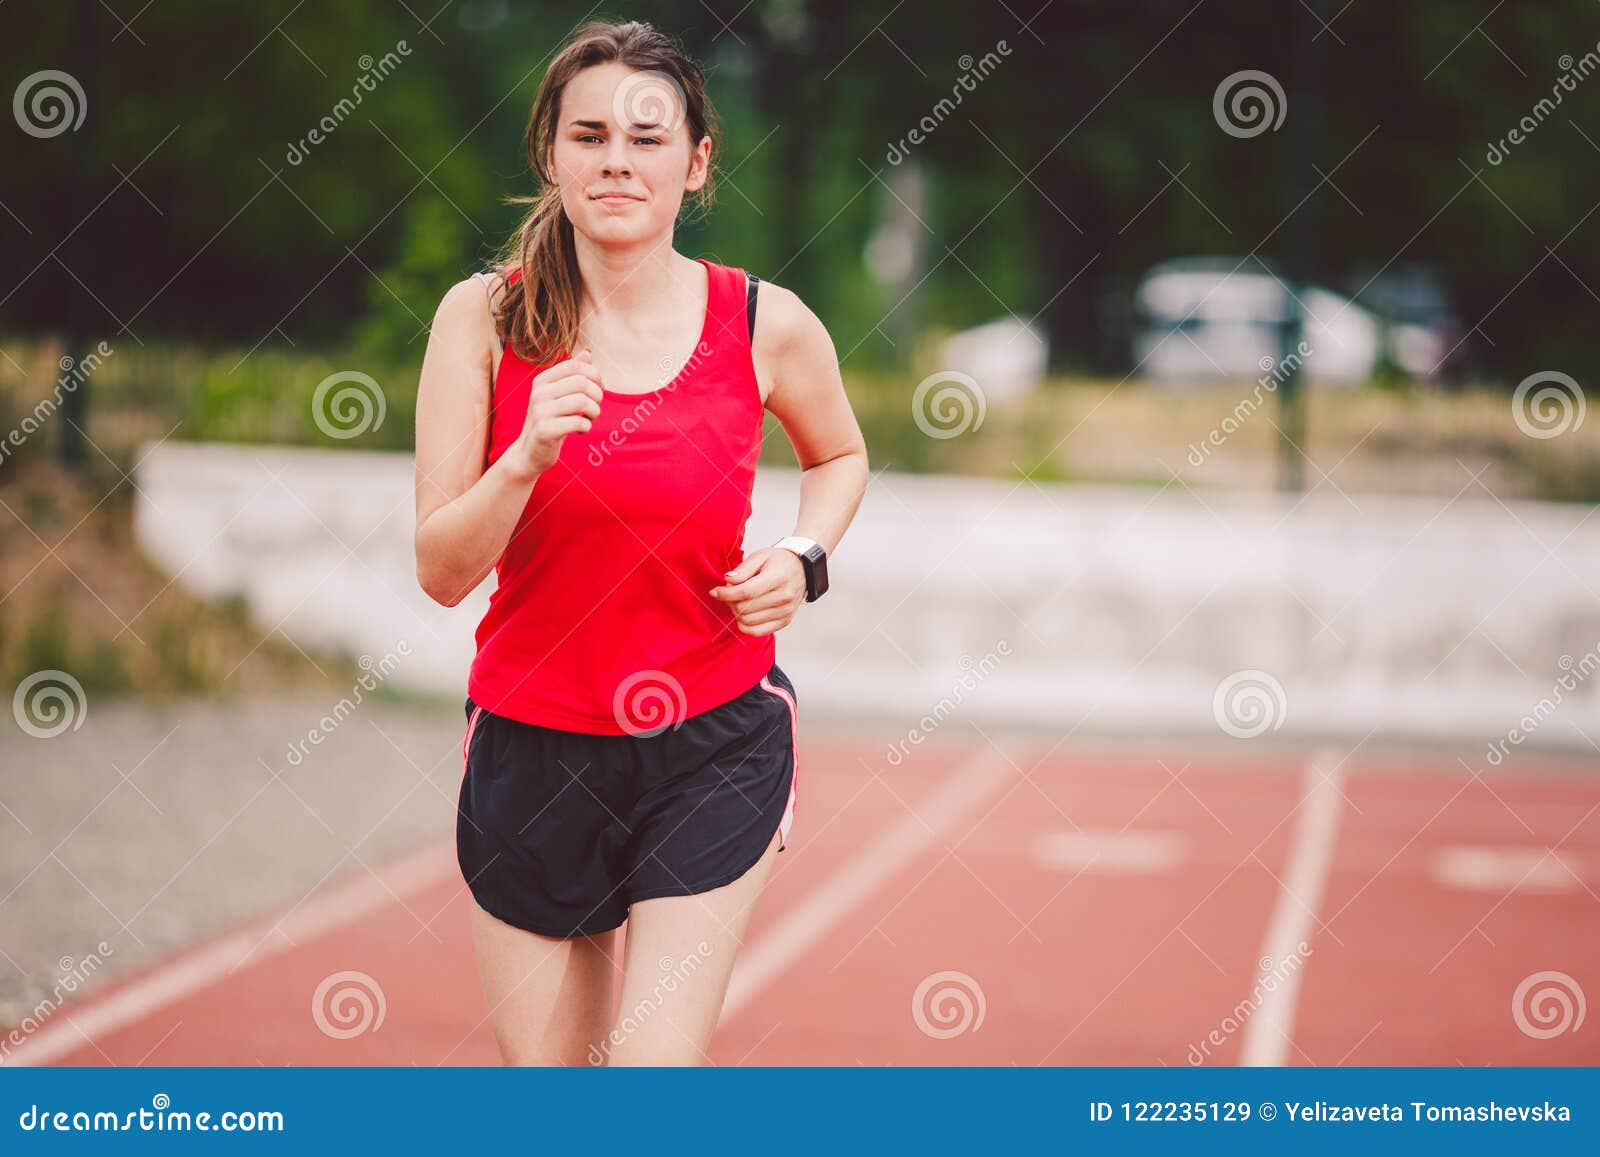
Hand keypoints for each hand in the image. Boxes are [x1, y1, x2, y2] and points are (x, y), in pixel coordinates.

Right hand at [507, 349, 603, 476]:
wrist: (529, 452)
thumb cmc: (550, 421)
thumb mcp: (558, 395)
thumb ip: (572, 375)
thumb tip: (587, 352)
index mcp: (542, 380)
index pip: (576, 366)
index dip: (595, 375)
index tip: (599, 388)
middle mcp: (538, 393)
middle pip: (581, 383)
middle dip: (597, 395)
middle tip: (595, 408)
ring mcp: (540, 412)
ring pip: (582, 402)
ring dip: (594, 412)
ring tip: (589, 420)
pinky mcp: (545, 431)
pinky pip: (578, 423)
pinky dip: (586, 427)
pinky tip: (580, 432)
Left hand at [708, 547, 805, 635]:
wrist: (802, 569)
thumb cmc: (779, 562)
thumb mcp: (760, 556)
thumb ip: (743, 569)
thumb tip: (728, 581)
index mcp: (777, 578)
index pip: (745, 592)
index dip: (725, 594)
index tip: (715, 591)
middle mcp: (783, 597)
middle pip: (744, 608)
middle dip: (730, 602)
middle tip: (729, 593)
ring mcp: (785, 612)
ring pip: (747, 621)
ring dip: (736, 613)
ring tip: (739, 601)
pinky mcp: (784, 622)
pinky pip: (757, 632)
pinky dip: (745, 625)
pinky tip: (744, 614)